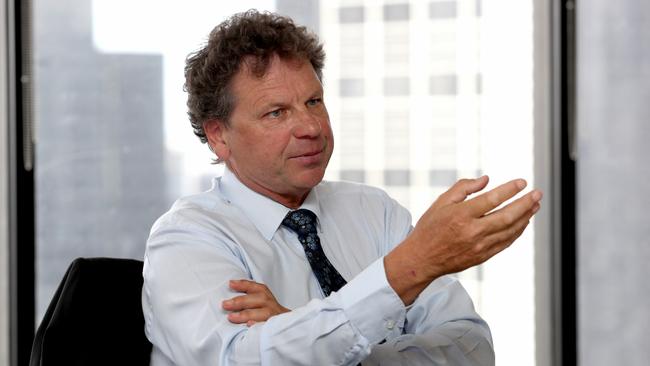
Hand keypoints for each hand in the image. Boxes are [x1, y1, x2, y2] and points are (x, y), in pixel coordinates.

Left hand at [222, 280, 289, 325]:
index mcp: (265, 295)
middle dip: (241, 301)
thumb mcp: (259, 300)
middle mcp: (270, 304)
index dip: (243, 285)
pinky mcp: (274, 328)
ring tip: (231, 317)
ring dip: (246, 315)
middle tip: (225, 304)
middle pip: (259, 299)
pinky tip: (248, 325)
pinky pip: (267, 327)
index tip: (230, 284)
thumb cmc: (266, 310)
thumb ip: (247, 296)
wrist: (284, 324)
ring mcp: (273, 316)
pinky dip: (258, 326)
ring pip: (263, 313)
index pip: (256, 287)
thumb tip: (229, 290)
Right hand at [385, 176, 541, 304]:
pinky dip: (517, 232)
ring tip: (535, 206)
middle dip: (526, 203)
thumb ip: (463, 188)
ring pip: (510, 230)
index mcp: (461, 215)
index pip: (492, 199)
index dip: (510, 190)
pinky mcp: (482, 256)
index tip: (522, 182)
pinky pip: (506, 243)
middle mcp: (472, 231)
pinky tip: (523, 222)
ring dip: (526, 217)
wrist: (422, 258)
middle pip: (507, 216)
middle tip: (538, 194)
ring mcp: (479, 246)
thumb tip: (486, 180)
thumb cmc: (430, 227)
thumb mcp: (441, 202)